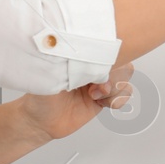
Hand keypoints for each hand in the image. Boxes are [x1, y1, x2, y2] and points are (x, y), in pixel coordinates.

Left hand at [19, 62, 136, 140]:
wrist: (40, 121)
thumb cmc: (40, 95)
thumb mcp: (50, 73)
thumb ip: (66, 62)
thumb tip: (83, 52)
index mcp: (79, 52)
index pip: (106, 41)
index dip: (110, 51)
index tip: (102, 63)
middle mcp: (91, 65)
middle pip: (121, 58)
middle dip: (114, 71)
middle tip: (97, 81)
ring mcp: (99, 81)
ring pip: (125, 76)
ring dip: (113, 87)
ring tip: (93, 94)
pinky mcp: (103, 98)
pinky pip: (122, 95)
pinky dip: (115, 99)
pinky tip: (98, 101)